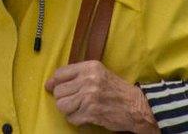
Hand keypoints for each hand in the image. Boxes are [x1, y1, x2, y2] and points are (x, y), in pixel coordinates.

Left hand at [44, 60, 158, 133]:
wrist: (136, 106)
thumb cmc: (116, 90)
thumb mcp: (98, 73)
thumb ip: (77, 75)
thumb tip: (51, 83)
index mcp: (89, 67)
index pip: (59, 73)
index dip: (53, 82)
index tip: (51, 88)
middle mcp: (88, 80)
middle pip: (58, 91)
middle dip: (63, 98)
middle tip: (74, 101)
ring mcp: (89, 97)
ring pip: (61, 105)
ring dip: (68, 110)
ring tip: (78, 108)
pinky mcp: (91, 112)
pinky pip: (71, 118)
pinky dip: (76, 119)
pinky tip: (85, 116)